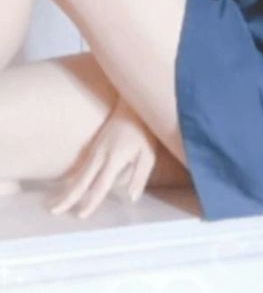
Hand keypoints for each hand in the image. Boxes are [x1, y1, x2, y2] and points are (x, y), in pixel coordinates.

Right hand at [50, 98, 157, 218]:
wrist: (132, 108)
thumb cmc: (144, 133)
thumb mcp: (148, 155)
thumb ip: (140, 176)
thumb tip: (131, 198)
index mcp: (114, 159)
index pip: (101, 185)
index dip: (91, 201)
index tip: (81, 215)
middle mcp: (100, 155)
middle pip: (81, 180)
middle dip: (68, 197)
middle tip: (53, 211)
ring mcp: (94, 149)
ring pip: (78, 173)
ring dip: (67, 188)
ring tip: (56, 203)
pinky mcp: (93, 146)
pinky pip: (81, 165)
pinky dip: (72, 177)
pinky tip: (66, 185)